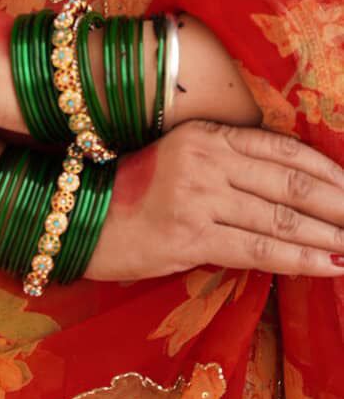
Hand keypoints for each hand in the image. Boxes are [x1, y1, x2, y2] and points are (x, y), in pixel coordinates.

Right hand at [86, 120, 343, 279]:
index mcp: (206, 134)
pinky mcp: (189, 235)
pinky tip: (327, 265)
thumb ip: (230, 165)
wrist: (80, 218)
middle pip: (289, 183)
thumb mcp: (181, 160)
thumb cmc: (134, 191)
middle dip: (338, 205)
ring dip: (327, 236)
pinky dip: (299, 258)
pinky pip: (257, 249)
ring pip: (279, 217)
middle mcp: (205, 158)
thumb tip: (293, 189)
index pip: (281, 148)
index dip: (326, 170)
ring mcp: (197, 196)